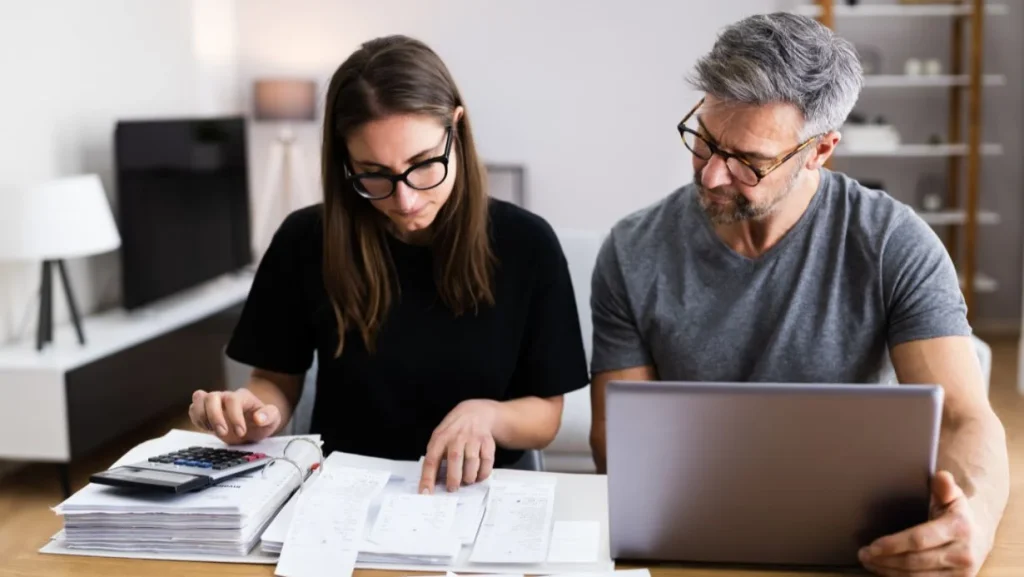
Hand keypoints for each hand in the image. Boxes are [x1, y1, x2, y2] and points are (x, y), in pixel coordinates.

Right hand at [188, 389, 280, 444]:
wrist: (254, 423)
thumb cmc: (263, 419)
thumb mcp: (273, 419)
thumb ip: (269, 416)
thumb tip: (259, 418)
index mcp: (242, 397)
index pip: (232, 400)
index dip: (234, 416)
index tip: (241, 432)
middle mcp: (225, 397)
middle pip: (211, 397)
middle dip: (215, 417)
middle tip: (223, 433)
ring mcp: (214, 403)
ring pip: (198, 399)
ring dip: (202, 417)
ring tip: (213, 430)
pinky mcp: (205, 411)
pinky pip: (193, 409)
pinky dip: (196, 420)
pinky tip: (208, 429)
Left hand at [419, 399, 499, 492]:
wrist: (475, 413)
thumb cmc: (453, 431)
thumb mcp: (440, 438)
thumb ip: (435, 457)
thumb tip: (430, 483)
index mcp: (440, 438)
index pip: (431, 460)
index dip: (428, 478)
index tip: (425, 493)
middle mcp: (457, 437)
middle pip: (454, 459)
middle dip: (453, 478)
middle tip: (452, 488)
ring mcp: (473, 438)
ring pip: (472, 461)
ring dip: (469, 476)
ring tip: (466, 481)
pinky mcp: (487, 442)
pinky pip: (487, 461)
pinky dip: (483, 473)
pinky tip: (478, 476)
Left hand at [859, 470, 989, 576]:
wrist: (979, 535)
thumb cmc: (957, 512)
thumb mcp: (952, 495)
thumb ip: (944, 486)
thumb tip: (941, 477)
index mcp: (959, 528)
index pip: (919, 539)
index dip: (893, 544)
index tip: (872, 546)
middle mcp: (963, 554)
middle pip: (915, 562)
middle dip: (885, 559)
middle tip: (863, 554)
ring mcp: (961, 573)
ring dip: (888, 571)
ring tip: (869, 562)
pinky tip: (886, 571)